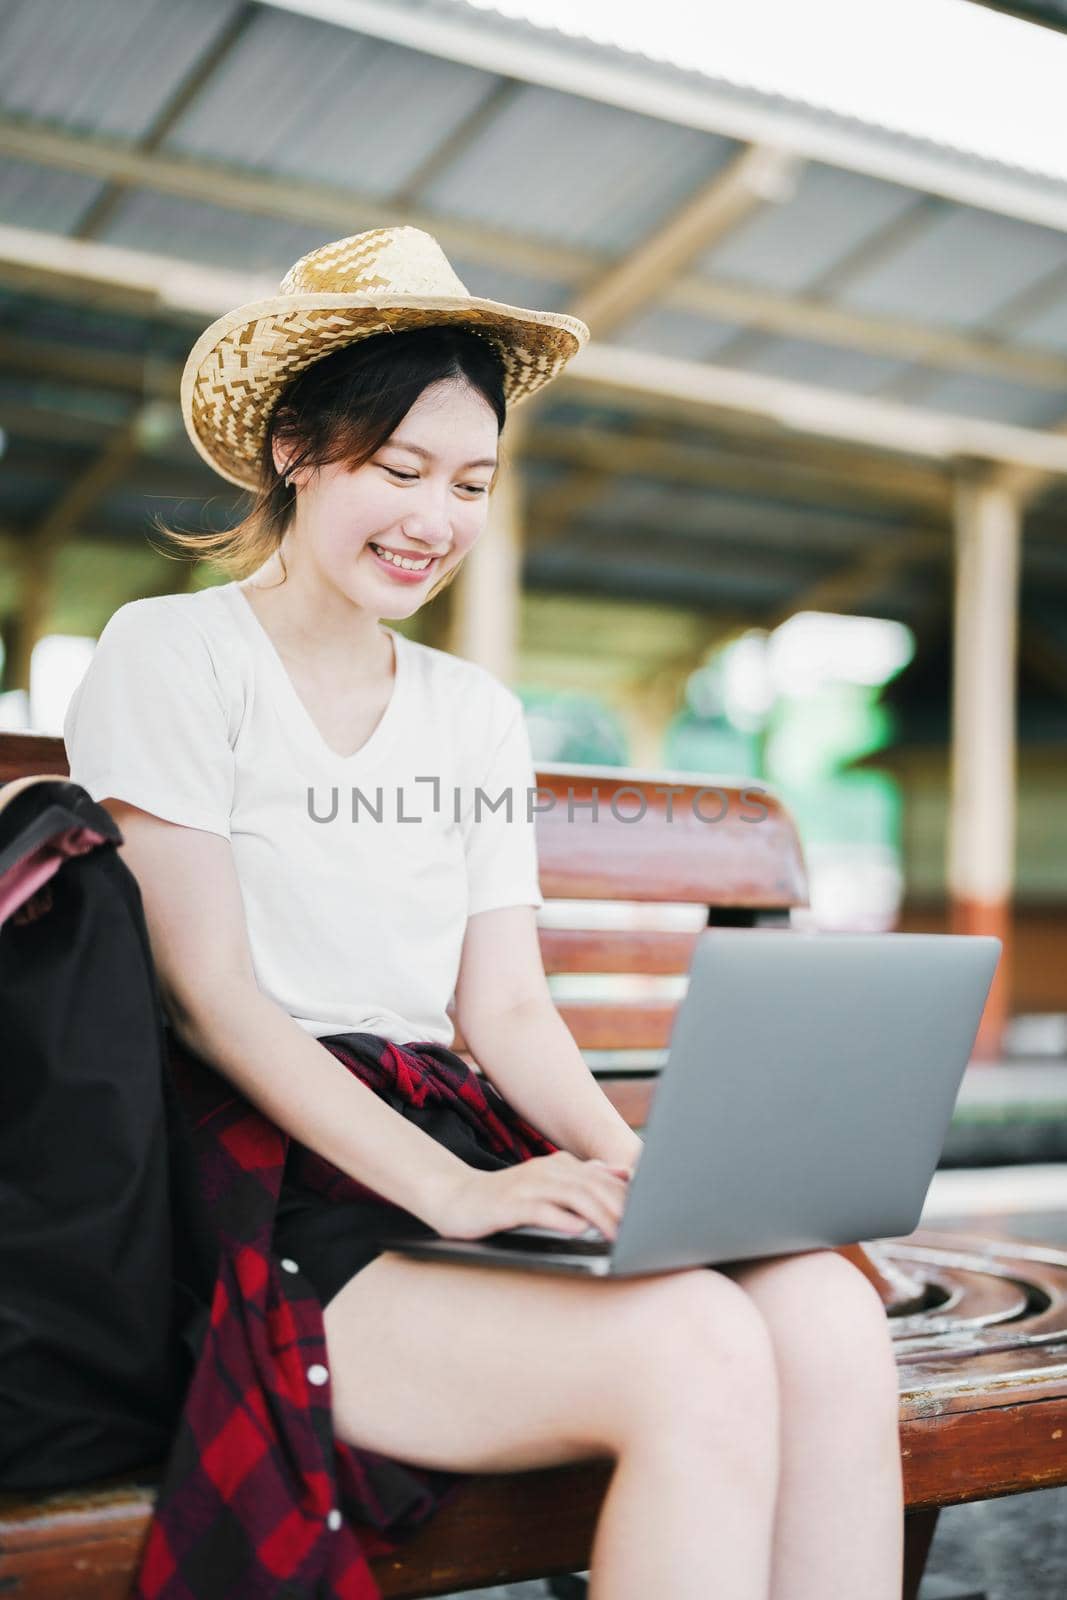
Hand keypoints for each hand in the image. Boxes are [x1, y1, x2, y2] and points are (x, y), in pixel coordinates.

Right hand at [430, 1152, 630, 1241]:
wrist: (456, 1197)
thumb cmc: (504, 1199)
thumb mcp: (545, 1186)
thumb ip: (579, 1180)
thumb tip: (619, 1175)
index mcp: (558, 1166)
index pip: (602, 1180)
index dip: (628, 1197)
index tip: (651, 1215)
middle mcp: (546, 1170)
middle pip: (593, 1186)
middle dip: (620, 1207)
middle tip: (643, 1229)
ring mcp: (527, 1186)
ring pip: (572, 1197)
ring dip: (598, 1215)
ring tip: (619, 1234)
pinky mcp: (510, 1203)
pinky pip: (540, 1210)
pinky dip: (562, 1219)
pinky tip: (578, 1230)